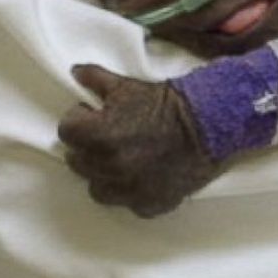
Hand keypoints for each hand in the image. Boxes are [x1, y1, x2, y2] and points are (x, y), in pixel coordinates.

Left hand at [58, 64, 217, 217]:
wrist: (210, 123)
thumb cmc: (170, 104)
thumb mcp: (130, 86)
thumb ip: (96, 79)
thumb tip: (76, 73)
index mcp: (96, 135)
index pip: (67, 131)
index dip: (81, 119)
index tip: (96, 116)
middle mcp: (107, 166)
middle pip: (78, 161)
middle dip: (90, 147)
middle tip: (111, 136)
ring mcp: (128, 189)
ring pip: (98, 187)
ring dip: (105, 175)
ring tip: (123, 160)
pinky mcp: (149, 203)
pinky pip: (129, 204)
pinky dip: (133, 192)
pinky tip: (143, 177)